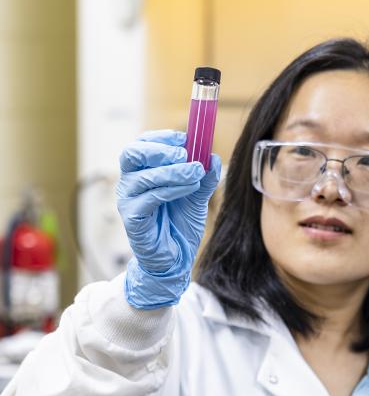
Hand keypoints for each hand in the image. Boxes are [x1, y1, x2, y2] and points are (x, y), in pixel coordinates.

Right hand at [116, 130, 221, 308]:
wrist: (176, 257)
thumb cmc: (180, 224)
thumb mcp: (197, 196)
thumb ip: (204, 177)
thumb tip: (213, 156)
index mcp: (142, 172)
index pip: (143, 144)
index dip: (163, 137)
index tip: (187, 138)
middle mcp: (130, 182)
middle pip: (132, 153)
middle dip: (160, 149)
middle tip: (185, 155)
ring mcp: (128, 200)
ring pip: (143, 176)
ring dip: (173, 171)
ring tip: (196, 173)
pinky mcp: (132, 218)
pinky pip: (148, 198)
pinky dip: (170, 189)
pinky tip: (188, 189)